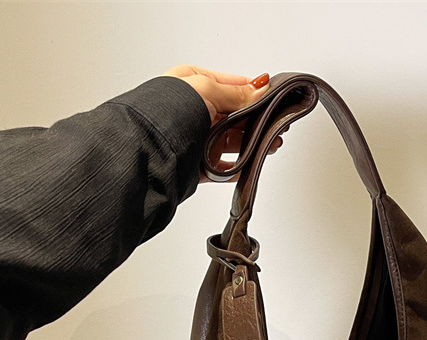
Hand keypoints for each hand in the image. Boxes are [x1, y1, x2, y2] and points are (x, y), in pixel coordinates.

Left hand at [162, 65, 285, 182]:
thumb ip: (236, 93)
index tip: (273, 100)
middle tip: (276, 125)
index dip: (253, 93)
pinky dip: (238, 168)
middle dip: (256, 121)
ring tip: (270, 145)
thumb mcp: (206, 89)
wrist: (149, 151)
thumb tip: (259, 91)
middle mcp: (194, 110)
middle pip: (234, 116)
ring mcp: (197, 138)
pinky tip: (250, 164)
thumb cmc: (166, 114)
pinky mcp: (198, 164)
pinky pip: (223, 168)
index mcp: (191, 84)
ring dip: (252, 144)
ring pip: (232, 141)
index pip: (231, 86)